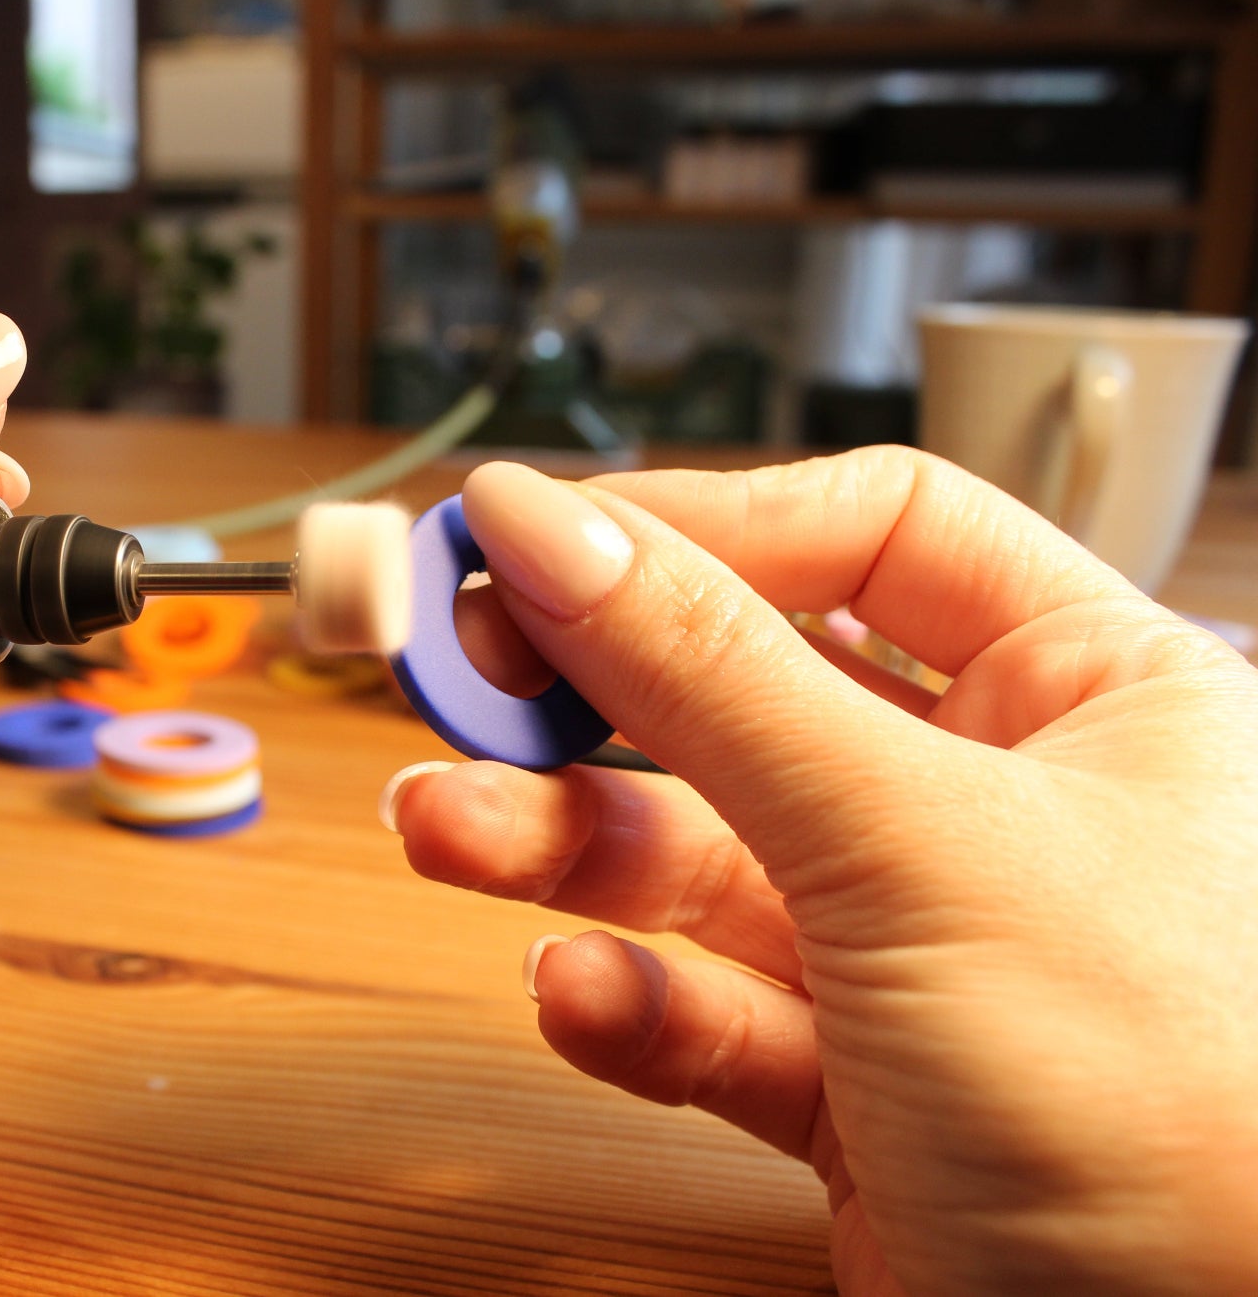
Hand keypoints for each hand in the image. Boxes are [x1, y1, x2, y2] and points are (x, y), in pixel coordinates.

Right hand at [383, 448, 1257, 1295]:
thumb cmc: (1197, 1110)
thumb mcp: (918, 842)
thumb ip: (709, 676)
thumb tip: (545, 523)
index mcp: (1090, 691)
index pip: (868, 536)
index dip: (697, 526)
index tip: (533, 540)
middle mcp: (1007, 808)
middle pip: (752, 696)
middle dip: (592, 695)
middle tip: (463, 678)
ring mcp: (925, 954)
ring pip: (705, 860)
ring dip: (563, 846)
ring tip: (450, 832)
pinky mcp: (861, 1092)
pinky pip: (713, 1013)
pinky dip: (632, 1001)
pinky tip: (583, 994)